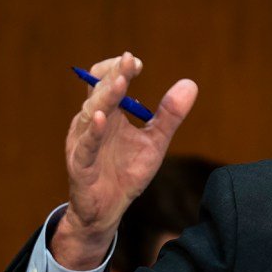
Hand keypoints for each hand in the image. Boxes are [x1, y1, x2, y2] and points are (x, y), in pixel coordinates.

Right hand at [52, 52, 197, 269]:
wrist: (108, 210)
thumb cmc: (126, 173)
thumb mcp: (155, 141)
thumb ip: (170, 115)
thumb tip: (190, 83)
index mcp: (108, 114)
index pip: (107, 81)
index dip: (119, 69)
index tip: (136, 62)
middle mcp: (91, 123)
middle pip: (98, 90)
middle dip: (114, 74)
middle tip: (129, 61)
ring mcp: (83, 142)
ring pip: (91, 113)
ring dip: (105, 96)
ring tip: (119, 82)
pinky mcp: (81, 164)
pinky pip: (86, 145)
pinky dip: (93, 132)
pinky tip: (102, 118)